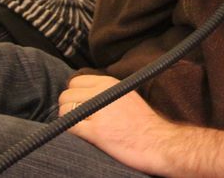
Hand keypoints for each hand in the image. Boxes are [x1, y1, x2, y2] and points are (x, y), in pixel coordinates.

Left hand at [60, 74, 223, 176]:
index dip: (74, 94)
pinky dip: (69, 132)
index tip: (79, 104)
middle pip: (66, 95)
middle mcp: (102, 93)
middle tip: (78, 119)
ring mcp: (98, 112)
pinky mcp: (95, 132)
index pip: (75, 81)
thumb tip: (84, 92)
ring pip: (64, 110)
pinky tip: (82, 136)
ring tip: (81, 128)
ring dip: (68, 120)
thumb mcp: (126, 94)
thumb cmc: (144, 122)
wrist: (158, 142)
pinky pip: (69, 127)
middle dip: (68, 108)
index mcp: (109, 83)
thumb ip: (106, 91)